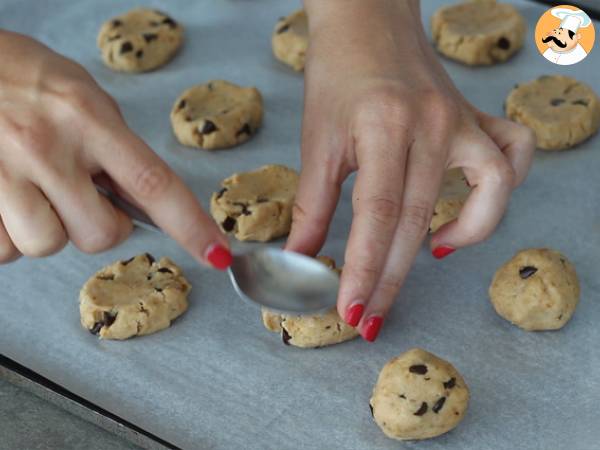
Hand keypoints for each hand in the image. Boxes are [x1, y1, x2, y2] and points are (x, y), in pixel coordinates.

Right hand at [0, 31, 230, 267]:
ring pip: (46, 246)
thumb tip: (147, 200)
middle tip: (77, 194)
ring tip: (31, 189)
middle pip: (100, 235)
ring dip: (48, 228)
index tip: (216, 254)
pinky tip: (4, 198)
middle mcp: (46, 147)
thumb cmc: (24, 79)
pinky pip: (2, 249)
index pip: (153, 184)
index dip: (190, 225)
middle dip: (98, 225)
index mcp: (88, 119)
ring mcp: (2, 173)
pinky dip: (8, 233)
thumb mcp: (83, 98)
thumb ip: (117, 148)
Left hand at [286, 1, 534, 340]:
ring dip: (466, 234)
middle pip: (419, 219)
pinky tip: (466, 210)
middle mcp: (435, 124)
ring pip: (491, 191)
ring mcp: (464, 120)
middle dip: (391, 278)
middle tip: (372, 317)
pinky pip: (514, 157)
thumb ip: (311, 204)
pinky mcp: (478, 119)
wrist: (368, 22)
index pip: (378, 215)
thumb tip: (299, 259)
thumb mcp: (317, 139)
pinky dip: (497, 193)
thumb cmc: (337, 76)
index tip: (352, 311)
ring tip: (428, 253)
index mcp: (385, 126)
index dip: (364, 269)